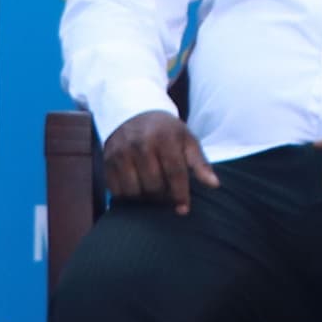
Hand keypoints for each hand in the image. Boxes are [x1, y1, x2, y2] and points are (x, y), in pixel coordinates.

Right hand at [102, 113, 219, 212]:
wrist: (133, 113)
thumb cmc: (166, 130)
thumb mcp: (187, 139)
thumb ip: (200, 163)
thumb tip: (214, 185)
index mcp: (164, 138)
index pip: (175, 172)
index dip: (180, 194)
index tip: (184, 209)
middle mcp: (140, 145)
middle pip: (154, 185)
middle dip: (164, 196)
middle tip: (168, 197)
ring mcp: (120, 154)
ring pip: (134, 191)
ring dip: (145, 199)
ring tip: (154, 193)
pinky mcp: (107, 162)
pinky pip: (116, 191)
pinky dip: (127, 196)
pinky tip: (137, 190)